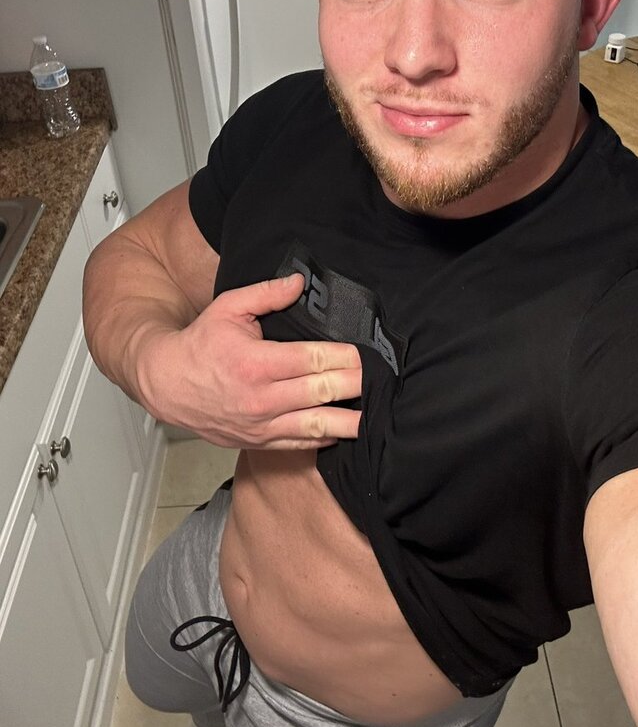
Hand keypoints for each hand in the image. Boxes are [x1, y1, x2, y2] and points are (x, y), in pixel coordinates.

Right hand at [136, 274, 361, 448]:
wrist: (166, 385)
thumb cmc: (199, 345)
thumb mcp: (228, 307)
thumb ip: (266, 293)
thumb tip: (299, 282)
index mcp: (256, 363)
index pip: (313, 359)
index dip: (345, 357)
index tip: (366, 354)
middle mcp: (261, 398)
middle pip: (322, 392)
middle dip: (355, 384)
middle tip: (381, 378)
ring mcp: (261, 425)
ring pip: (316, 426)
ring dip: (349, 421)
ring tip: (374, 414)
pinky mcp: (258, 441)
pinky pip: (299, 444)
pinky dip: (325, 439)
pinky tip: (344, 431)